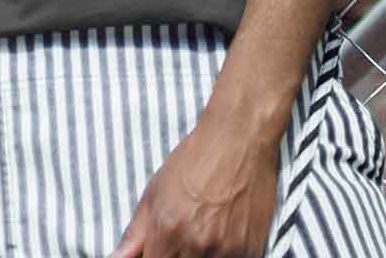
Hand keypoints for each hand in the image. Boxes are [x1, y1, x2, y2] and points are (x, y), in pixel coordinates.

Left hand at [109, 106, 280, 257]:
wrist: (239, 140)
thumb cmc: (194, 160)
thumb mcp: (155, 191)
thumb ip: (134, 234)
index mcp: (167, 231)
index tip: (158, 251)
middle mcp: (196, 245)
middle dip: (175, 256)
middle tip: (180, 238)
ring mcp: (226, 251)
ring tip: (203, 232)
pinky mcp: (251, 250)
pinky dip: (224, 257)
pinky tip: (222, 235)